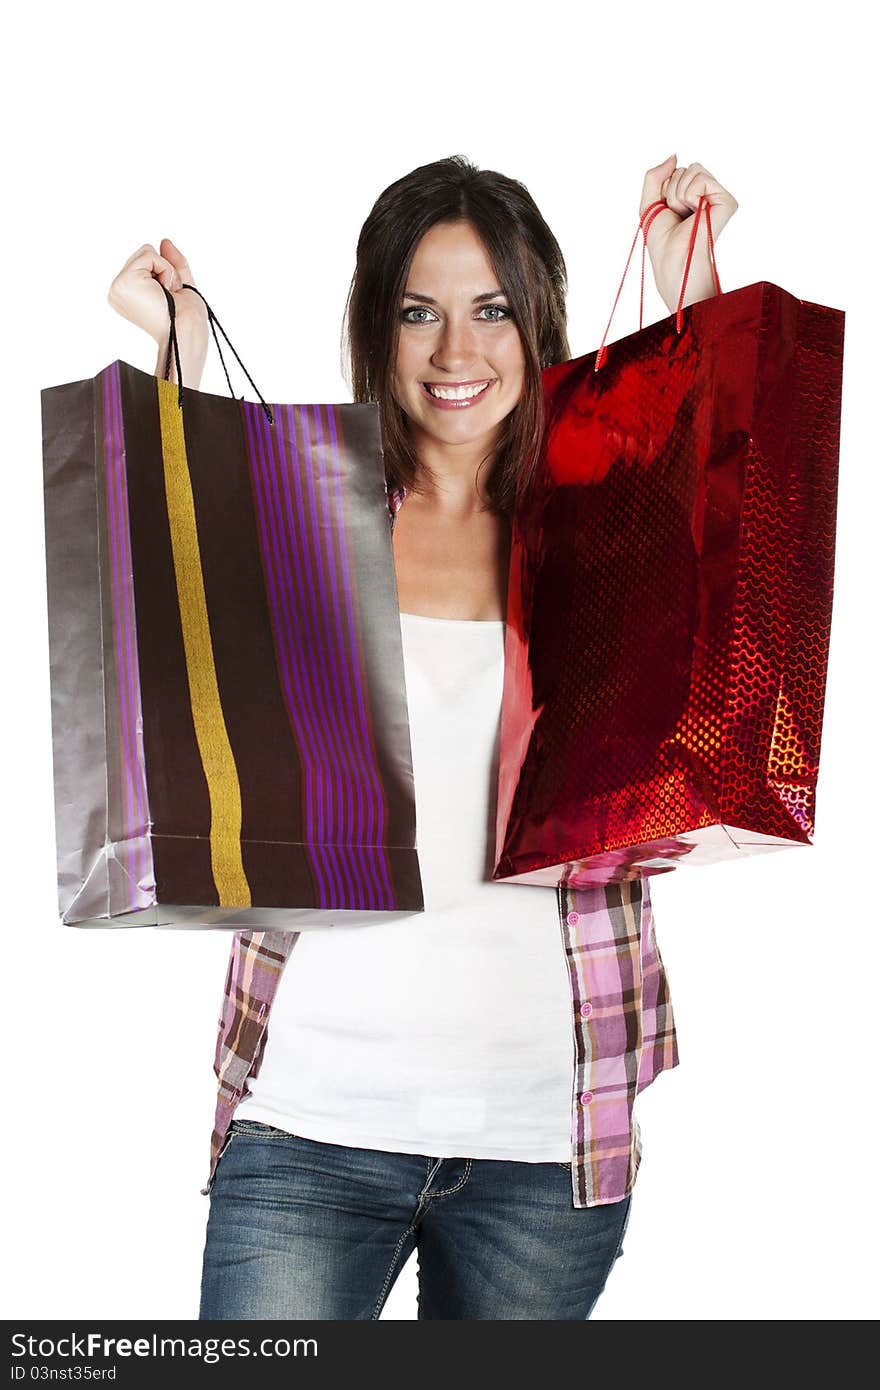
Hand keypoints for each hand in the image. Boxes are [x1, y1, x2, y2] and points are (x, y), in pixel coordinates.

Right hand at [107, 238, 208, 349]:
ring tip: (165, 294)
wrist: (188, 331)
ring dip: (165, 270)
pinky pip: (149, 255)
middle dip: (165, 269)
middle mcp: (118, 290)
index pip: (145, 262)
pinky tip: (163, 290)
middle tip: (169, 295)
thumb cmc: (187, 319)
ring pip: (146, 252)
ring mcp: (118, 286)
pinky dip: (164, 270)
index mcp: (127, 294)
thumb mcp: (181, 284)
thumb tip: (164, 241)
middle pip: (144, 253)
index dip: (165, 273)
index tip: (168, 296)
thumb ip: (172, 262)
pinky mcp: (124, 281)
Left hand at [639, 156, 738, 313]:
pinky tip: (696, 212)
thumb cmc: (662, 242)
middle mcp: (707, 196)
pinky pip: (701, 178)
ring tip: (685, 215)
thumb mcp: (648, 204)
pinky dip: (690, 195)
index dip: (664, 190)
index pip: (676, 171)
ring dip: (679, 193)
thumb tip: (674, 155)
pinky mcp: (726, 201)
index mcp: (690, 197)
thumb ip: (654, 176)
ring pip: (693, 169)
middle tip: (677, 215)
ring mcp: (718, 197)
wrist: (673, 261)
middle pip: (685, 168)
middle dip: (671, 189)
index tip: (668, 212)